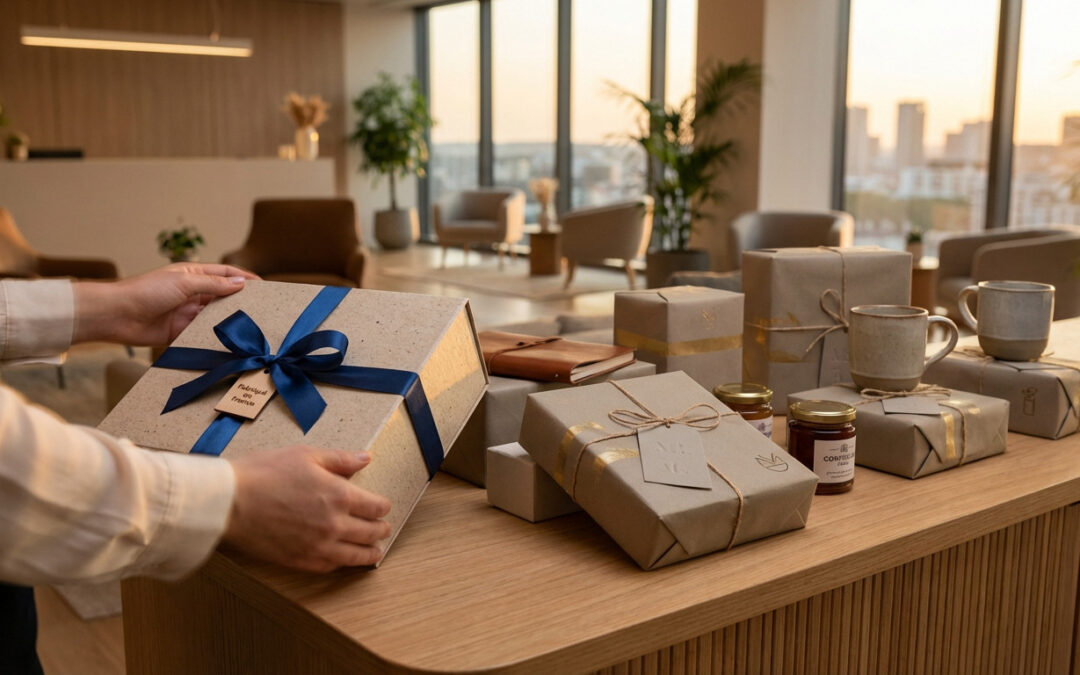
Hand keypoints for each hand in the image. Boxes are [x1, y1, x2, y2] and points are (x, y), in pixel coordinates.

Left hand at [73, 263, 258, 344]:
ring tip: (250, 327)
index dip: (244, 279)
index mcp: (192, 275)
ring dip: (228, 321)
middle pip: (222, 297)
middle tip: (263, 310)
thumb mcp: (184, 282)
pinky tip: (228, 341)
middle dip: (240, 302)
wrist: (116, 315)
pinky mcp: (180, 333)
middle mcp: (191, 293)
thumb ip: (214, 285)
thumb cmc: (145, 291)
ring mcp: (186, 314)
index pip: (225, 275)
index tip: (264, 287)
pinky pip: (201, 334)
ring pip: (214, 317)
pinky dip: (213, 337)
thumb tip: (241, 284)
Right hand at [223, 446, 391, 571]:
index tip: (383, 507)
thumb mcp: (305, 455)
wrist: (229, 502)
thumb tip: (366, 458)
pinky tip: (344, 560)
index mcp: (340, 495)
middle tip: (384, 529)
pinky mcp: (300, 561)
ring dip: (369, 553)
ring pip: (356, 556)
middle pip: (371, 533)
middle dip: (381, 530)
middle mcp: (334, 524)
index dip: (383, 507)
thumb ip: (340, 459)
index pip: (376, 507)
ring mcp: (318, 546)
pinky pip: (331, 567)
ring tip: (375, 552)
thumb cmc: (263, 473)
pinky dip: (342, 564)